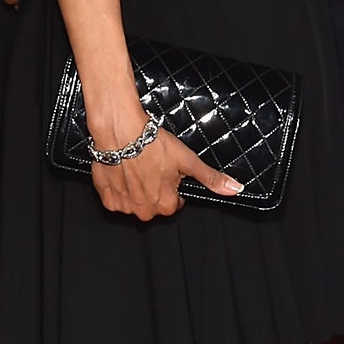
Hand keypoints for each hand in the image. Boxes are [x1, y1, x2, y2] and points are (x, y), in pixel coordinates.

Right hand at [85, 92, 240, 219]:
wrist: (120, 132)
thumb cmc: (153, 144)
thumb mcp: (188, 160)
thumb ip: (211, 178)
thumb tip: (236, 189)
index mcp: (166, 205)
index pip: (175, 203)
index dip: (174, 185)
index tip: (168, 171)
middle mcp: (145, 211)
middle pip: (155, 204)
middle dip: (156, 189)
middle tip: (153, 167)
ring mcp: (125, 206)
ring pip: (136, 203)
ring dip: (138, 190)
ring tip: (138, 167)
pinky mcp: (108, 199)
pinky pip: (118, 199)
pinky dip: (120, 188)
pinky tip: (124, 171)